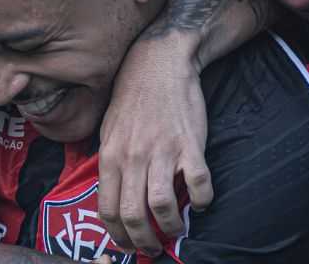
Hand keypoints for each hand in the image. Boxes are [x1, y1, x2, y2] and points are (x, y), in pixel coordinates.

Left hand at [98, 29, 210, 256]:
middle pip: (133, 215)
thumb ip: (110, 161)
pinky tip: (200, 203)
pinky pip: (198, 184)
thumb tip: (112, 194)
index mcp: (110, 155)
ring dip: (170, 227)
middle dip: (143, 241)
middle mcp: (133, 157)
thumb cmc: (132, 96)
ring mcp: (162, 151)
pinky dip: (201, 201)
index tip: (127, 244)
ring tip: (176, 229)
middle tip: (152, 248)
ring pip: (162, 206)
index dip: (117, 235)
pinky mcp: (190, 144)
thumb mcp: (108, 128)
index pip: (107, 209)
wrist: (159, 62)